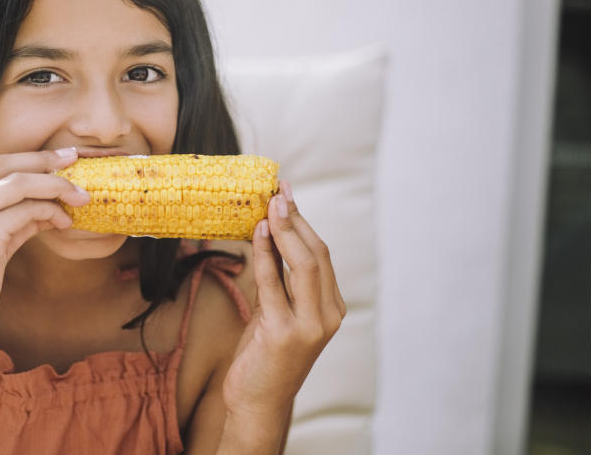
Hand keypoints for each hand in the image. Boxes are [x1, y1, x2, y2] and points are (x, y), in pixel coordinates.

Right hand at [0, 148, 89, 363]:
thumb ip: (9, 224)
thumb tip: (44, 209)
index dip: (27, 158)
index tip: (57, 157)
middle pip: (3, 166)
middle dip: (43, 160)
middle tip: (74, 159)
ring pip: (17, 184)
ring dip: (54, 186)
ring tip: (80, 196)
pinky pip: (23, 212)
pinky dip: (48, 212)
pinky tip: (63, 222)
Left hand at [221, 180, 346, 418]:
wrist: (258, 401)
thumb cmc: (264, 355)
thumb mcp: (277, 311)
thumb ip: (279, 279)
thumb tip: (269, 234)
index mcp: (333, 307)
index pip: (321, 254)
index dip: (303, 221)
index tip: (285, 194)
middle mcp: (329, 315)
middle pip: (316, 254)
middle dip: (296, 217)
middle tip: (277, 190)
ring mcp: (311, 326)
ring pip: (302, 264)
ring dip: (284, 229)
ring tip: (269, 203)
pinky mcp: (285, 334)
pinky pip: (275, 283)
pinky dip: (266, 254)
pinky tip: (257, 233)